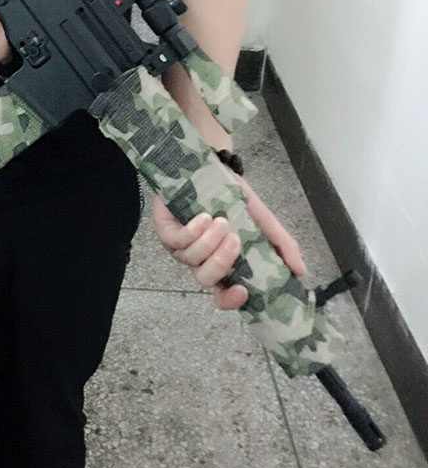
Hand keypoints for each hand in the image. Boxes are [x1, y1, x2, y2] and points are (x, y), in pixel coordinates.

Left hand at [152, 172, 305, 309]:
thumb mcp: (262, 218)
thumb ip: (281, 243)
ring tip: (221, 220)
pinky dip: (194, 231)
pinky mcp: (166, 231)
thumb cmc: (232, 196)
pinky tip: (204, 217)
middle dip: (221, 263)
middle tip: (234, 240)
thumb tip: (301, 271)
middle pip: (205, 280)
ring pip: (191, 260)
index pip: (222, 295)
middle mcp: (200, 259)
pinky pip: (177, 241)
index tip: (242, 291)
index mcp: (222, 263)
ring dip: (209, 241)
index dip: (230, 301)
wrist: (210, 166)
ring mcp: (180, 247)